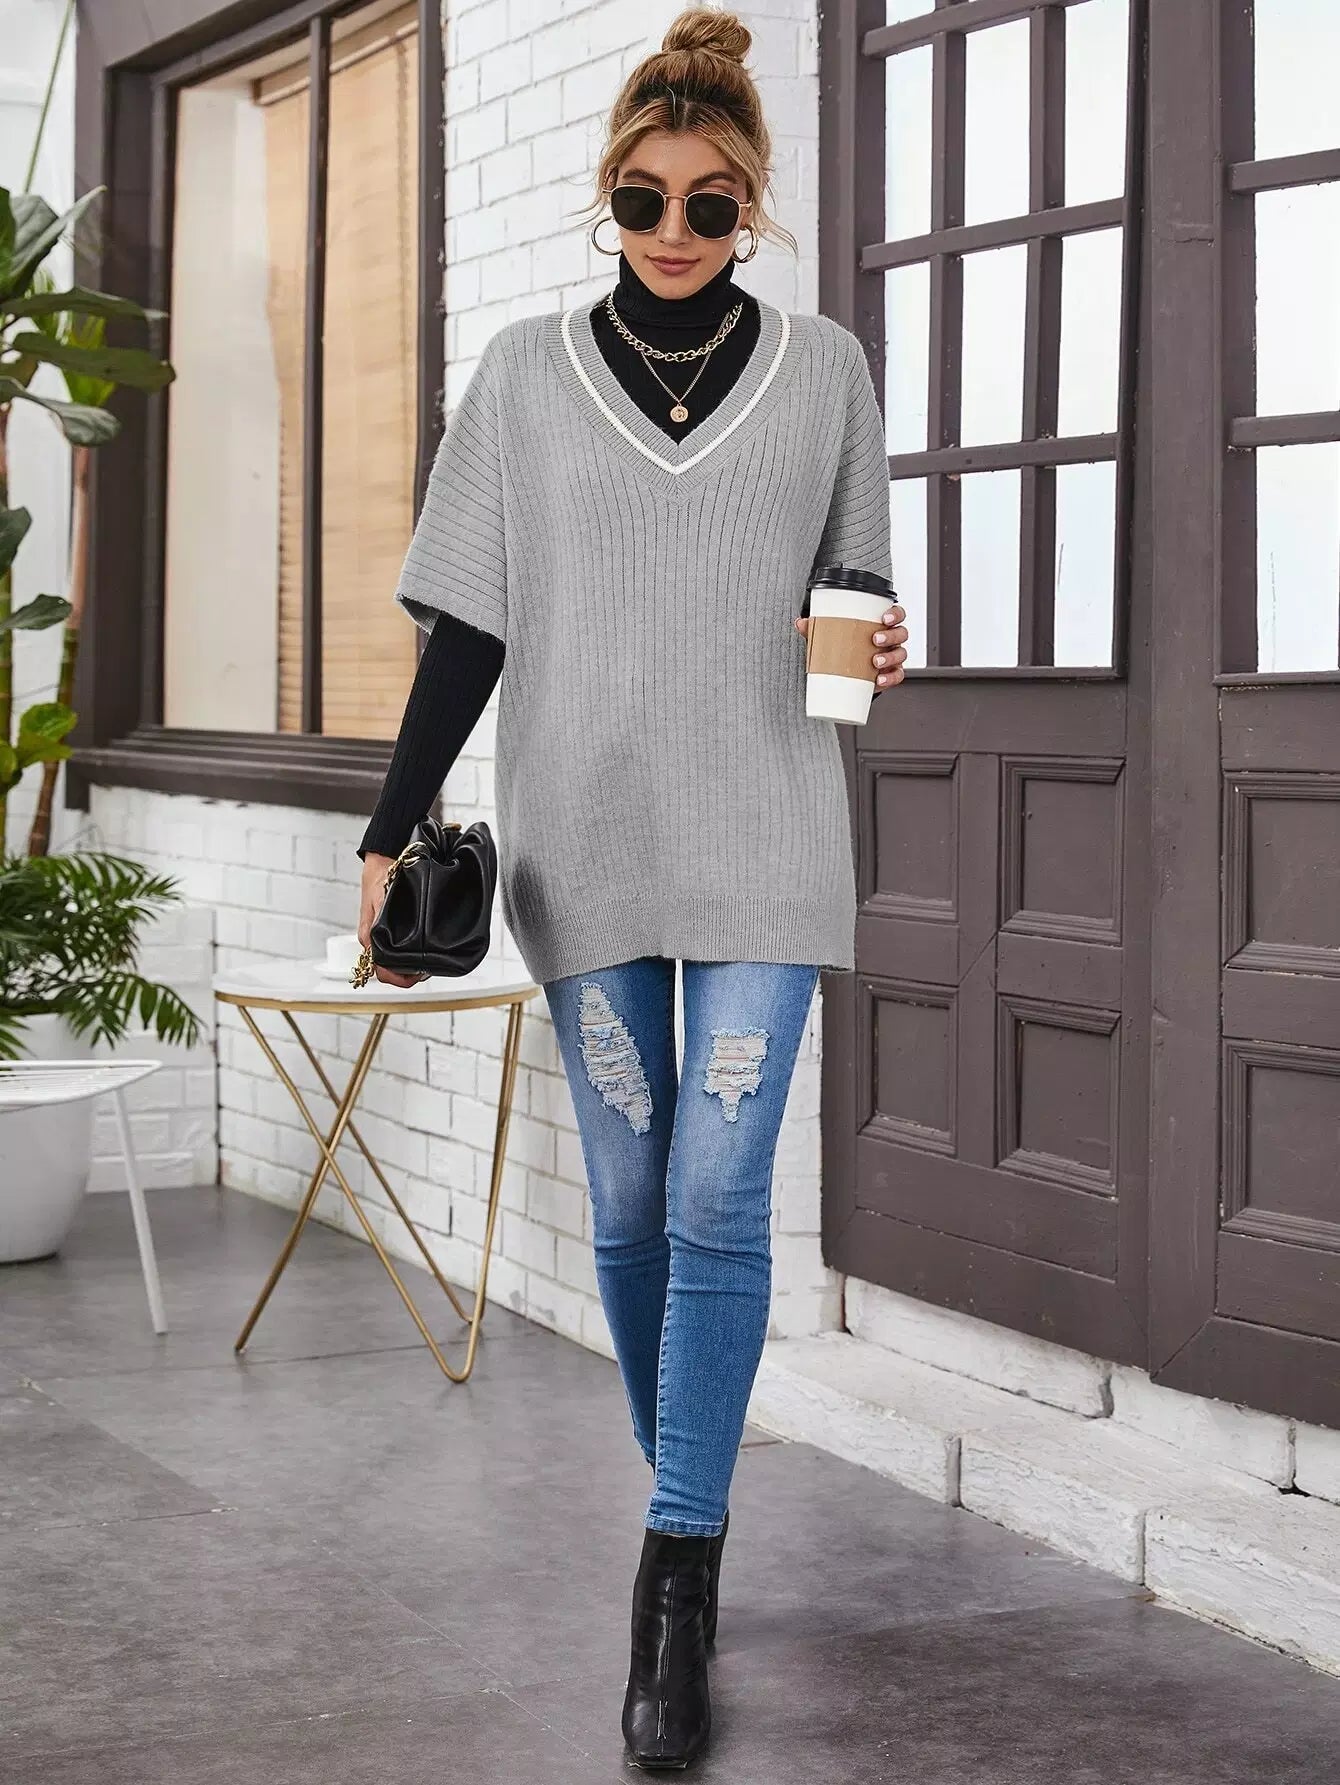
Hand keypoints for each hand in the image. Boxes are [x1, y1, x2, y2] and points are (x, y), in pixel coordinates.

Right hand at [358, 852, 426, 987]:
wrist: (381, 859)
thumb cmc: (380, 876)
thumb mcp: (381, 901)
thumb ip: (378, 925)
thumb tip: (379, 950)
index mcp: (369, 937)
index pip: (382, 972)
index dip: (400, 980)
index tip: (418, 976)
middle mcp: (372, 939)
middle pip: (389, 970)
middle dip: (408, 974)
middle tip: (427, 969)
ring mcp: (378, 934)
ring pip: (392, 960)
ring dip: (408, 964)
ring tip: (427, 959)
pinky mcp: (384, 927)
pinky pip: (394, 947)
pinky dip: (407, 952)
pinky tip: (420, 946)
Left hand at [793, 602, 908, 688]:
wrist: (846, 672)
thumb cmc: (845, 647)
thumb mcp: (832, 636)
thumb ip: (817, 628)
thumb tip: (800, 623)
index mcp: (882, 625)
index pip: (897, 614)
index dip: (895, 614)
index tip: (885, 617)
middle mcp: (892, 640)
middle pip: (901, 633)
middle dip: (891, 635)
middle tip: (875, 640)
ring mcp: (893, 657)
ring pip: (901, 654)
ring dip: (891, 657)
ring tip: (875, 662)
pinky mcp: (890, 675)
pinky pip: (897, 676)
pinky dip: (891, 677)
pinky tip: (879, 679)